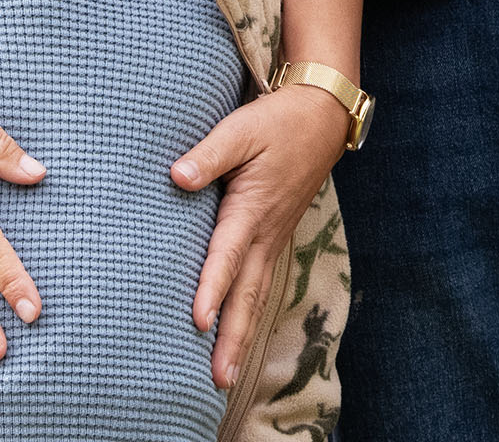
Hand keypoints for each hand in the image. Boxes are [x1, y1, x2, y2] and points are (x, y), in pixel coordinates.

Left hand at [171, 83, 349, 389]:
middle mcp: (265, 233)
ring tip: (224, 375)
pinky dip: (249, 316)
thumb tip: (177, 177)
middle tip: (217, 379)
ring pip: (256, 296)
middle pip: (247, 295)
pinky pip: (261, 285)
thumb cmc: (277, 122)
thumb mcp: (242, 128)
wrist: (321, 118)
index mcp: (252, 208)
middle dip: (232, 338)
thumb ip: (209, 154)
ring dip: (241, 337)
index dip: (212, 288)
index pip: (227, 256)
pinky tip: (238, 336)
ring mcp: (273, 239)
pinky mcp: (274, 237)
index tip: (198, 322)